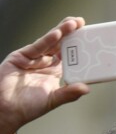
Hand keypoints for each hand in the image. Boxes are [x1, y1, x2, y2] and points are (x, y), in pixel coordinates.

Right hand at [0, 16, 90, 133]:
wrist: (6, 109)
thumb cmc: (28, 107)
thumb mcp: (53, 99)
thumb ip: (69, 93)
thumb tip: (87, 88)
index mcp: (54, 73)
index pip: (70, 57)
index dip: (79, 48)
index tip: (90, 39)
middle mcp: (44, 63)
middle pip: (60, 45)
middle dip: (71, 34)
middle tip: (83, 23)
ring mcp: (33, 59)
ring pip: (50, 42)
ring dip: (62, 32)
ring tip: (74, 24)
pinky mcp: (21, 56)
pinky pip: (37, 46)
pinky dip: (47, 40)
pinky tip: (57, 33)